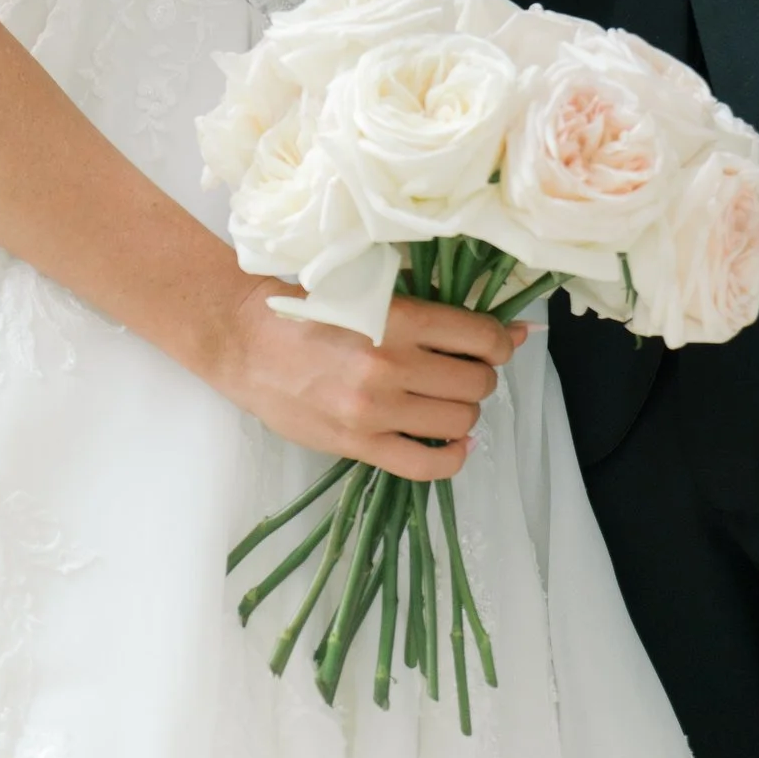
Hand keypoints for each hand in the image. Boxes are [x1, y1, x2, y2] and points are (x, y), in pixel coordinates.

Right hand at [210, 284, 525, 481]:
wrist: (246, 341)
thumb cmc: (308, 308)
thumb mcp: (371, 291)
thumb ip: (432, 307)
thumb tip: (512, 329)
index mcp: (397, 318)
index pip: (482, 338)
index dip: (501, 342)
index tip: (496, 343)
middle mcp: (391, 366)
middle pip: (476, 382)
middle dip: (480, 376)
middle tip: (462, 369)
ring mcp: (375, 411)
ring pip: (459, 421)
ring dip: (464, 411)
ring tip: (445, 398)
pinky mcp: (358, 445)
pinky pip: (426, 466)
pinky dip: (452, 457)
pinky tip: (452, 442)